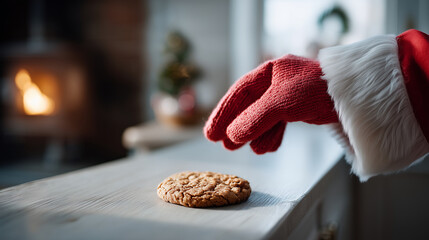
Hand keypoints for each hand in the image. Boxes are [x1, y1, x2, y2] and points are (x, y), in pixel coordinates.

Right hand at [204, 54, 337, 153]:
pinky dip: (270, 135)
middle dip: (235, 125)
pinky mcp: (299, 108)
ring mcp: (288, 95)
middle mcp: (277, 81)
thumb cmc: (315, 90)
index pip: (239, 92)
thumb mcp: (280, 103)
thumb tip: (231, 136)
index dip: (223, 113)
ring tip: (239, 149)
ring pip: (262, 116)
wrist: (352, 97)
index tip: (211, 132)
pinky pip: (277, 122)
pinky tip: (266, 148)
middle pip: (248, 105)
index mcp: (270, 70)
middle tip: (221, 143)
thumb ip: (254, 118)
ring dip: (252, 134)